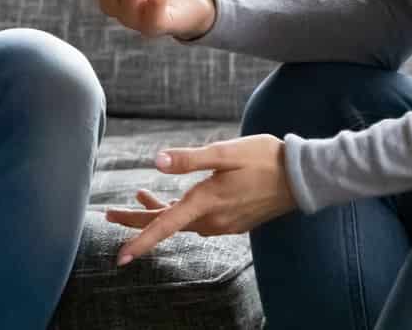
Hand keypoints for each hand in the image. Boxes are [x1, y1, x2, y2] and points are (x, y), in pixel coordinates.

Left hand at [104, 135, 295, 264]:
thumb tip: (156, 162)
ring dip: (159, 211)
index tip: (120, 258)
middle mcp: (213, 219)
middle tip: (109, 214)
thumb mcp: (225, 152)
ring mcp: (224, 223)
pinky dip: (180, 210)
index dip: (140, 239)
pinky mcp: (232, 220)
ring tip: (139, 196)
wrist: (302, 177)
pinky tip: (176, 198)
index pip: (165, 225)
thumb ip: (190, 159)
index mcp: (207, 202)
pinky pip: (197, 220)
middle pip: (166, 224)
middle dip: (137, 220)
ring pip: (182, 222)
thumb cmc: (264, 159)